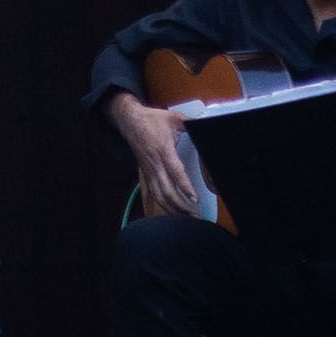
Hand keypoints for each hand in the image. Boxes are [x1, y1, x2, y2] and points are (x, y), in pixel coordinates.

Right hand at [111, 94, 199, 220]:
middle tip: (196, 215)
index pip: (175, 172)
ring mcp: (149, 171)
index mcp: (163, 151)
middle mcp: (155, 164)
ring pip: (159, 196)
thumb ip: (190, 123)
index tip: (195, 198)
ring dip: (173, 209)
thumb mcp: (174, 118)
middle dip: (181, 206)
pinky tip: (174, 211)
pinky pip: (155, 193)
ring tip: (188, 218)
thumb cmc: (152, 120)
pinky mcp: (147, 174)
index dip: (184, 186)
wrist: (130, 121)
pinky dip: (164, 205)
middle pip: (166, 191)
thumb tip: (205, 126)